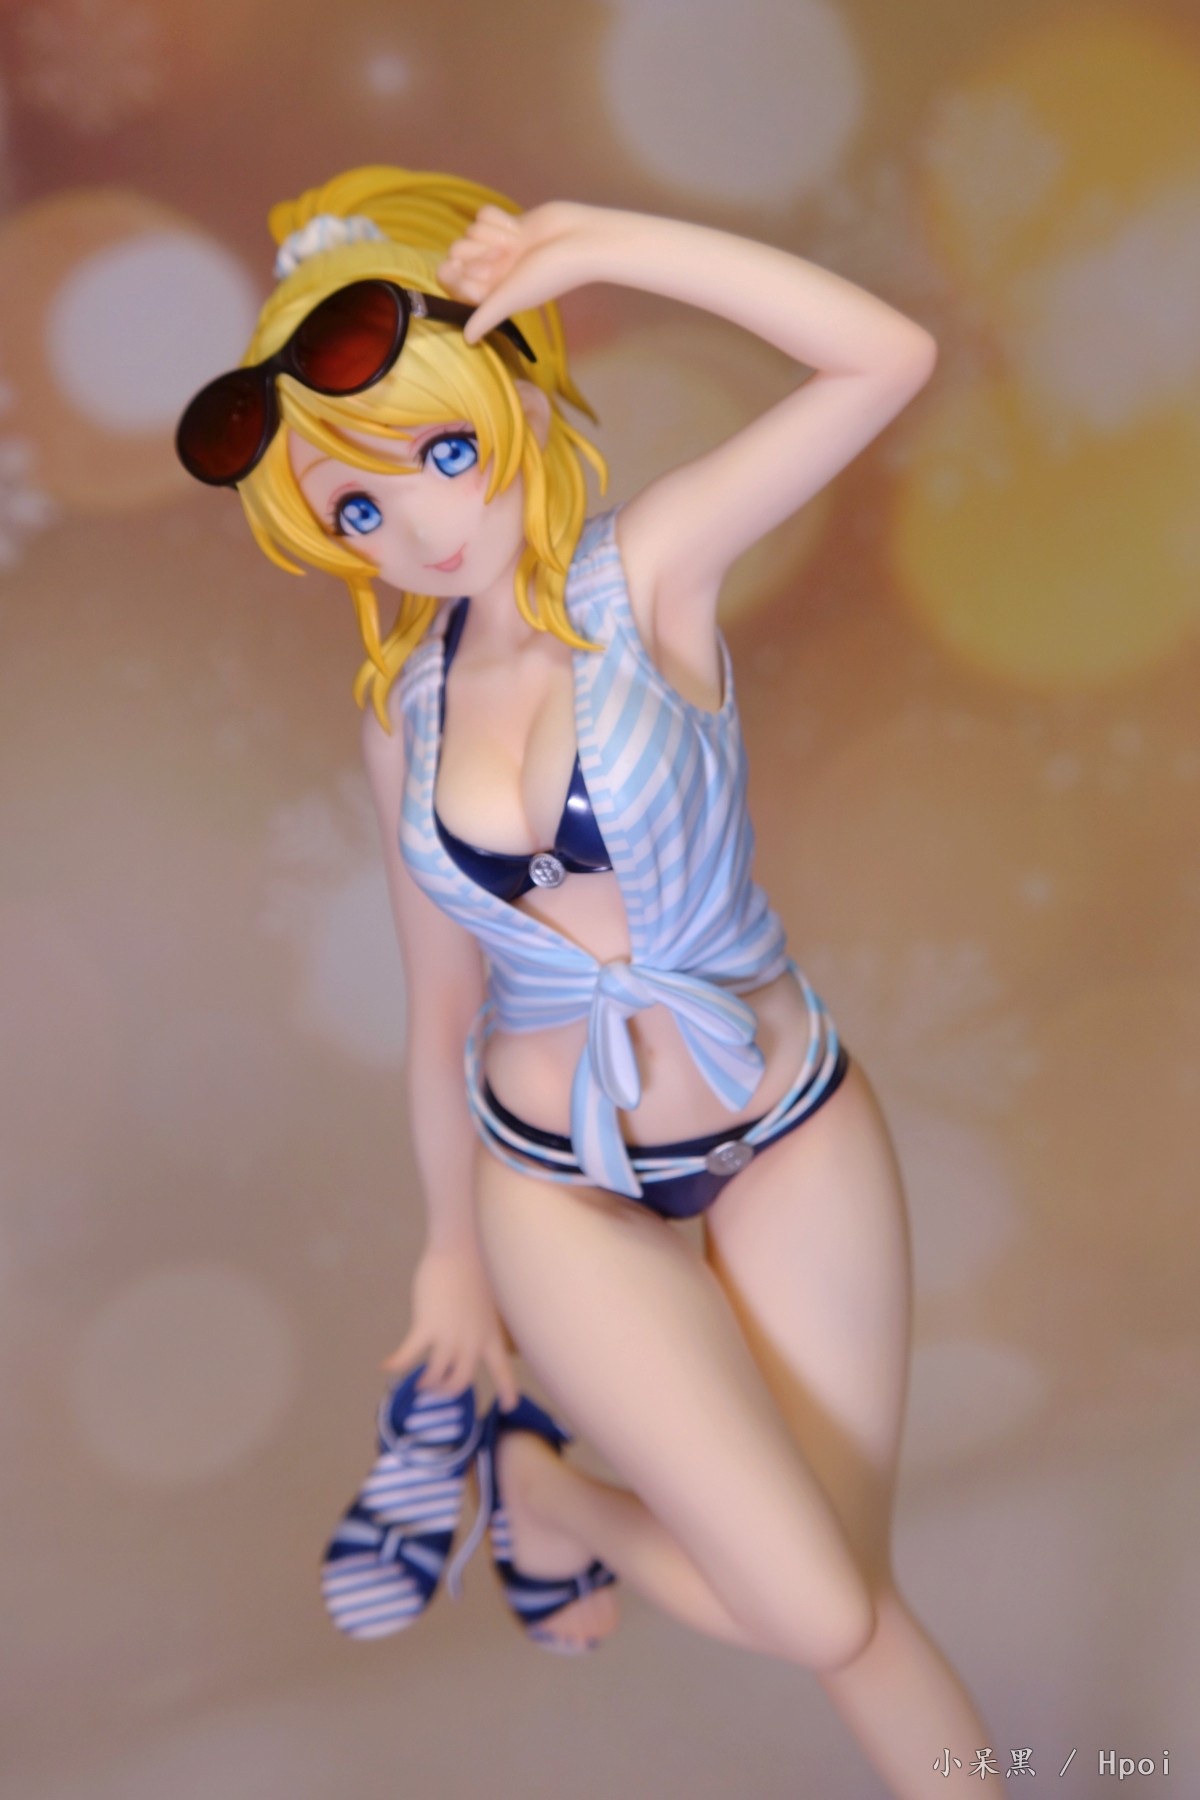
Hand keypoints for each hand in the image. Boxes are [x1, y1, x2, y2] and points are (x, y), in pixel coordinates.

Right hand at [382, 1244, 518, 1409]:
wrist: (462, 1247)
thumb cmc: (475, 1267)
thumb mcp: (488, 1301)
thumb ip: (481, 1321)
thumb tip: (471, 1330)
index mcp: (490, 1334)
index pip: (503, 1369)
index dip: (507, 1390)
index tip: (508, 1405)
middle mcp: (472, 1342)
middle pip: (460, 1381)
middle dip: (446, 1390)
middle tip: (436, 1388)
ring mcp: (450, 1336)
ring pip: (436, 1374)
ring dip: (426, 1381)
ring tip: (418, 1381)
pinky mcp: (427, 1326)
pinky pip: (410, 1354)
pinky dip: (397, 1363)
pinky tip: (386, 1366)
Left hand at [437, 201, 606, 344]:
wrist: (580, 240)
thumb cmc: (550, 274)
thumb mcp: (512, 298)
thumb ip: (486, 316)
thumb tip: (467, 340)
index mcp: (491, 292)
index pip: (451, 281)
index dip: (456, 273)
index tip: (472, 270)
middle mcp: (493, 271)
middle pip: (457, 252)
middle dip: (477, 251)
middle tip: (504, 257)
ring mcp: (499, 246)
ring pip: (470, 231)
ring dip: (492, 235)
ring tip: (517, 243)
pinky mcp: (507, 225)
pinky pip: (483, 214)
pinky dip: (499, 219)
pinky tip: (518, 228)